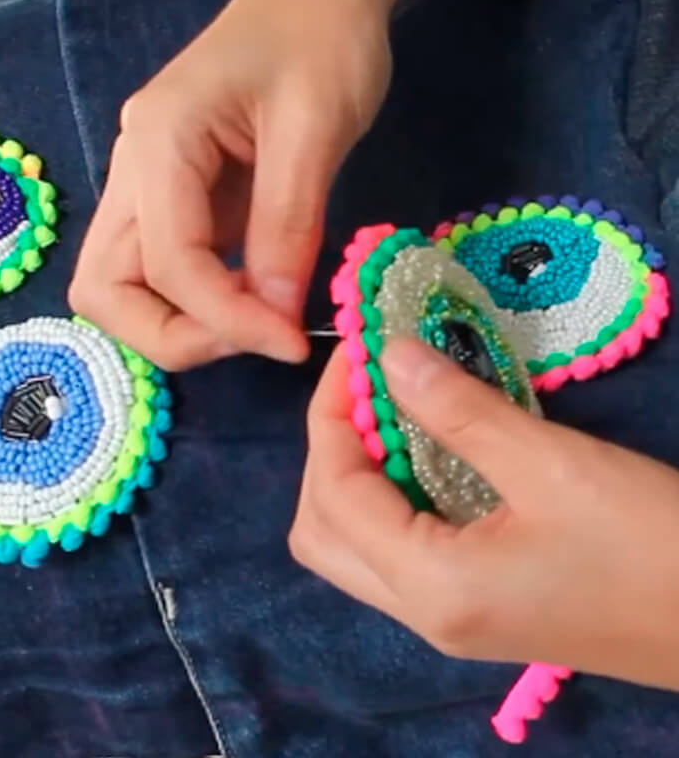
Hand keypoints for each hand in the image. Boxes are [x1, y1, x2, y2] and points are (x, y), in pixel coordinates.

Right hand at [68, 0, 395, 369]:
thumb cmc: (324, 36)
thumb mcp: (315, 130)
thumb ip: (286, 228)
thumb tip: (272, 319)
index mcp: (158, 140)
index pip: (165, 264)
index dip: (224, 319)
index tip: (291, 342)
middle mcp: (134, 165)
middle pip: (102, 288)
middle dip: (171, 334)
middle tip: (252, 339)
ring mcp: (148, 180)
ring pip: (123, 283)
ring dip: (181, 321)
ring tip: (257, 321)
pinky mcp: (177, 192)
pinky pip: (164, 265)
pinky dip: (200, 297)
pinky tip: (256, 294)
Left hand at [290, 336, 678, 689]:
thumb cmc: (652, 546)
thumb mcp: (551, 465)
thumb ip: (457, 409)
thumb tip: (387, 354)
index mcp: (431, 587)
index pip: (334, 494)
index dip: (332, 414)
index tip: (357, 352)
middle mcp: (422, 613)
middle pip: (323, 530)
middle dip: (331, 449)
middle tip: (369, 386)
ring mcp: (447, 617)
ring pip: (354, 545)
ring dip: (356, 472)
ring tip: (392, 409)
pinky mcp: (474, 607)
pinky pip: (396, 550)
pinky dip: (390, 495)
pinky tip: (425, 450)